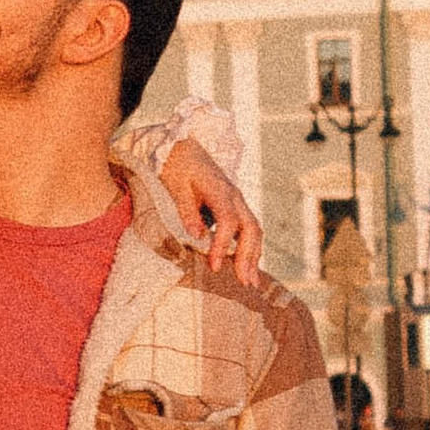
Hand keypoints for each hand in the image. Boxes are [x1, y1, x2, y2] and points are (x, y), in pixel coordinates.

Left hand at [160, 137, 264, 287]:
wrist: (183, 147)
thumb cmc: (176, 166)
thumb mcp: (175, 186)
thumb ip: (186, 210)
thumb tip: (196, 235)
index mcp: (219, 190)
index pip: (228, 221)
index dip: (223, 245)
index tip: (215, 266)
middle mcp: (234, 196)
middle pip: (250, 228)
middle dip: (248, 256)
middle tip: (244, 282)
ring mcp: (238, 201)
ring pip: (255, 230)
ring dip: (254, 256)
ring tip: (251, 282)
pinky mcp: (236, 206)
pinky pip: (250, 229)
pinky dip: (251, 248)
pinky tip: (248, 267)